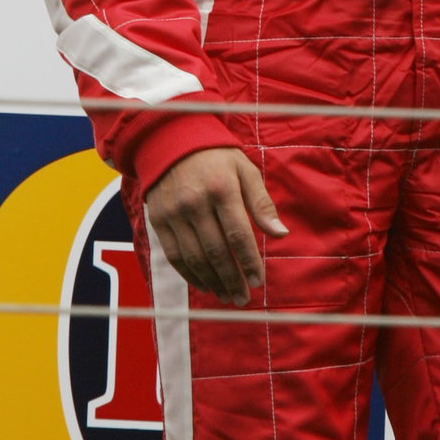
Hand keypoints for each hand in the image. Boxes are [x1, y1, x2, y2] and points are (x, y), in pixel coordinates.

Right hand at [145, 148, 288, 305]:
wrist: (171, 142)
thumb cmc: (216, 158)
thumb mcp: (245, 171)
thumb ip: (262, 203)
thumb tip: (280, 234)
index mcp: (221, 189)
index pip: (238, 235)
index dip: (249, 262)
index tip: (259, 281)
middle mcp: (195, 203)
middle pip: (216, 252)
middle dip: (232, 279)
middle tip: (243, 298)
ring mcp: (174, 213)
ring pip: (194, 258)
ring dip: (212, 282)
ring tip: (227, 295)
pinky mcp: (158, 220)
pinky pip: (174, 255)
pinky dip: (189, 275)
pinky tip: (205, 285)